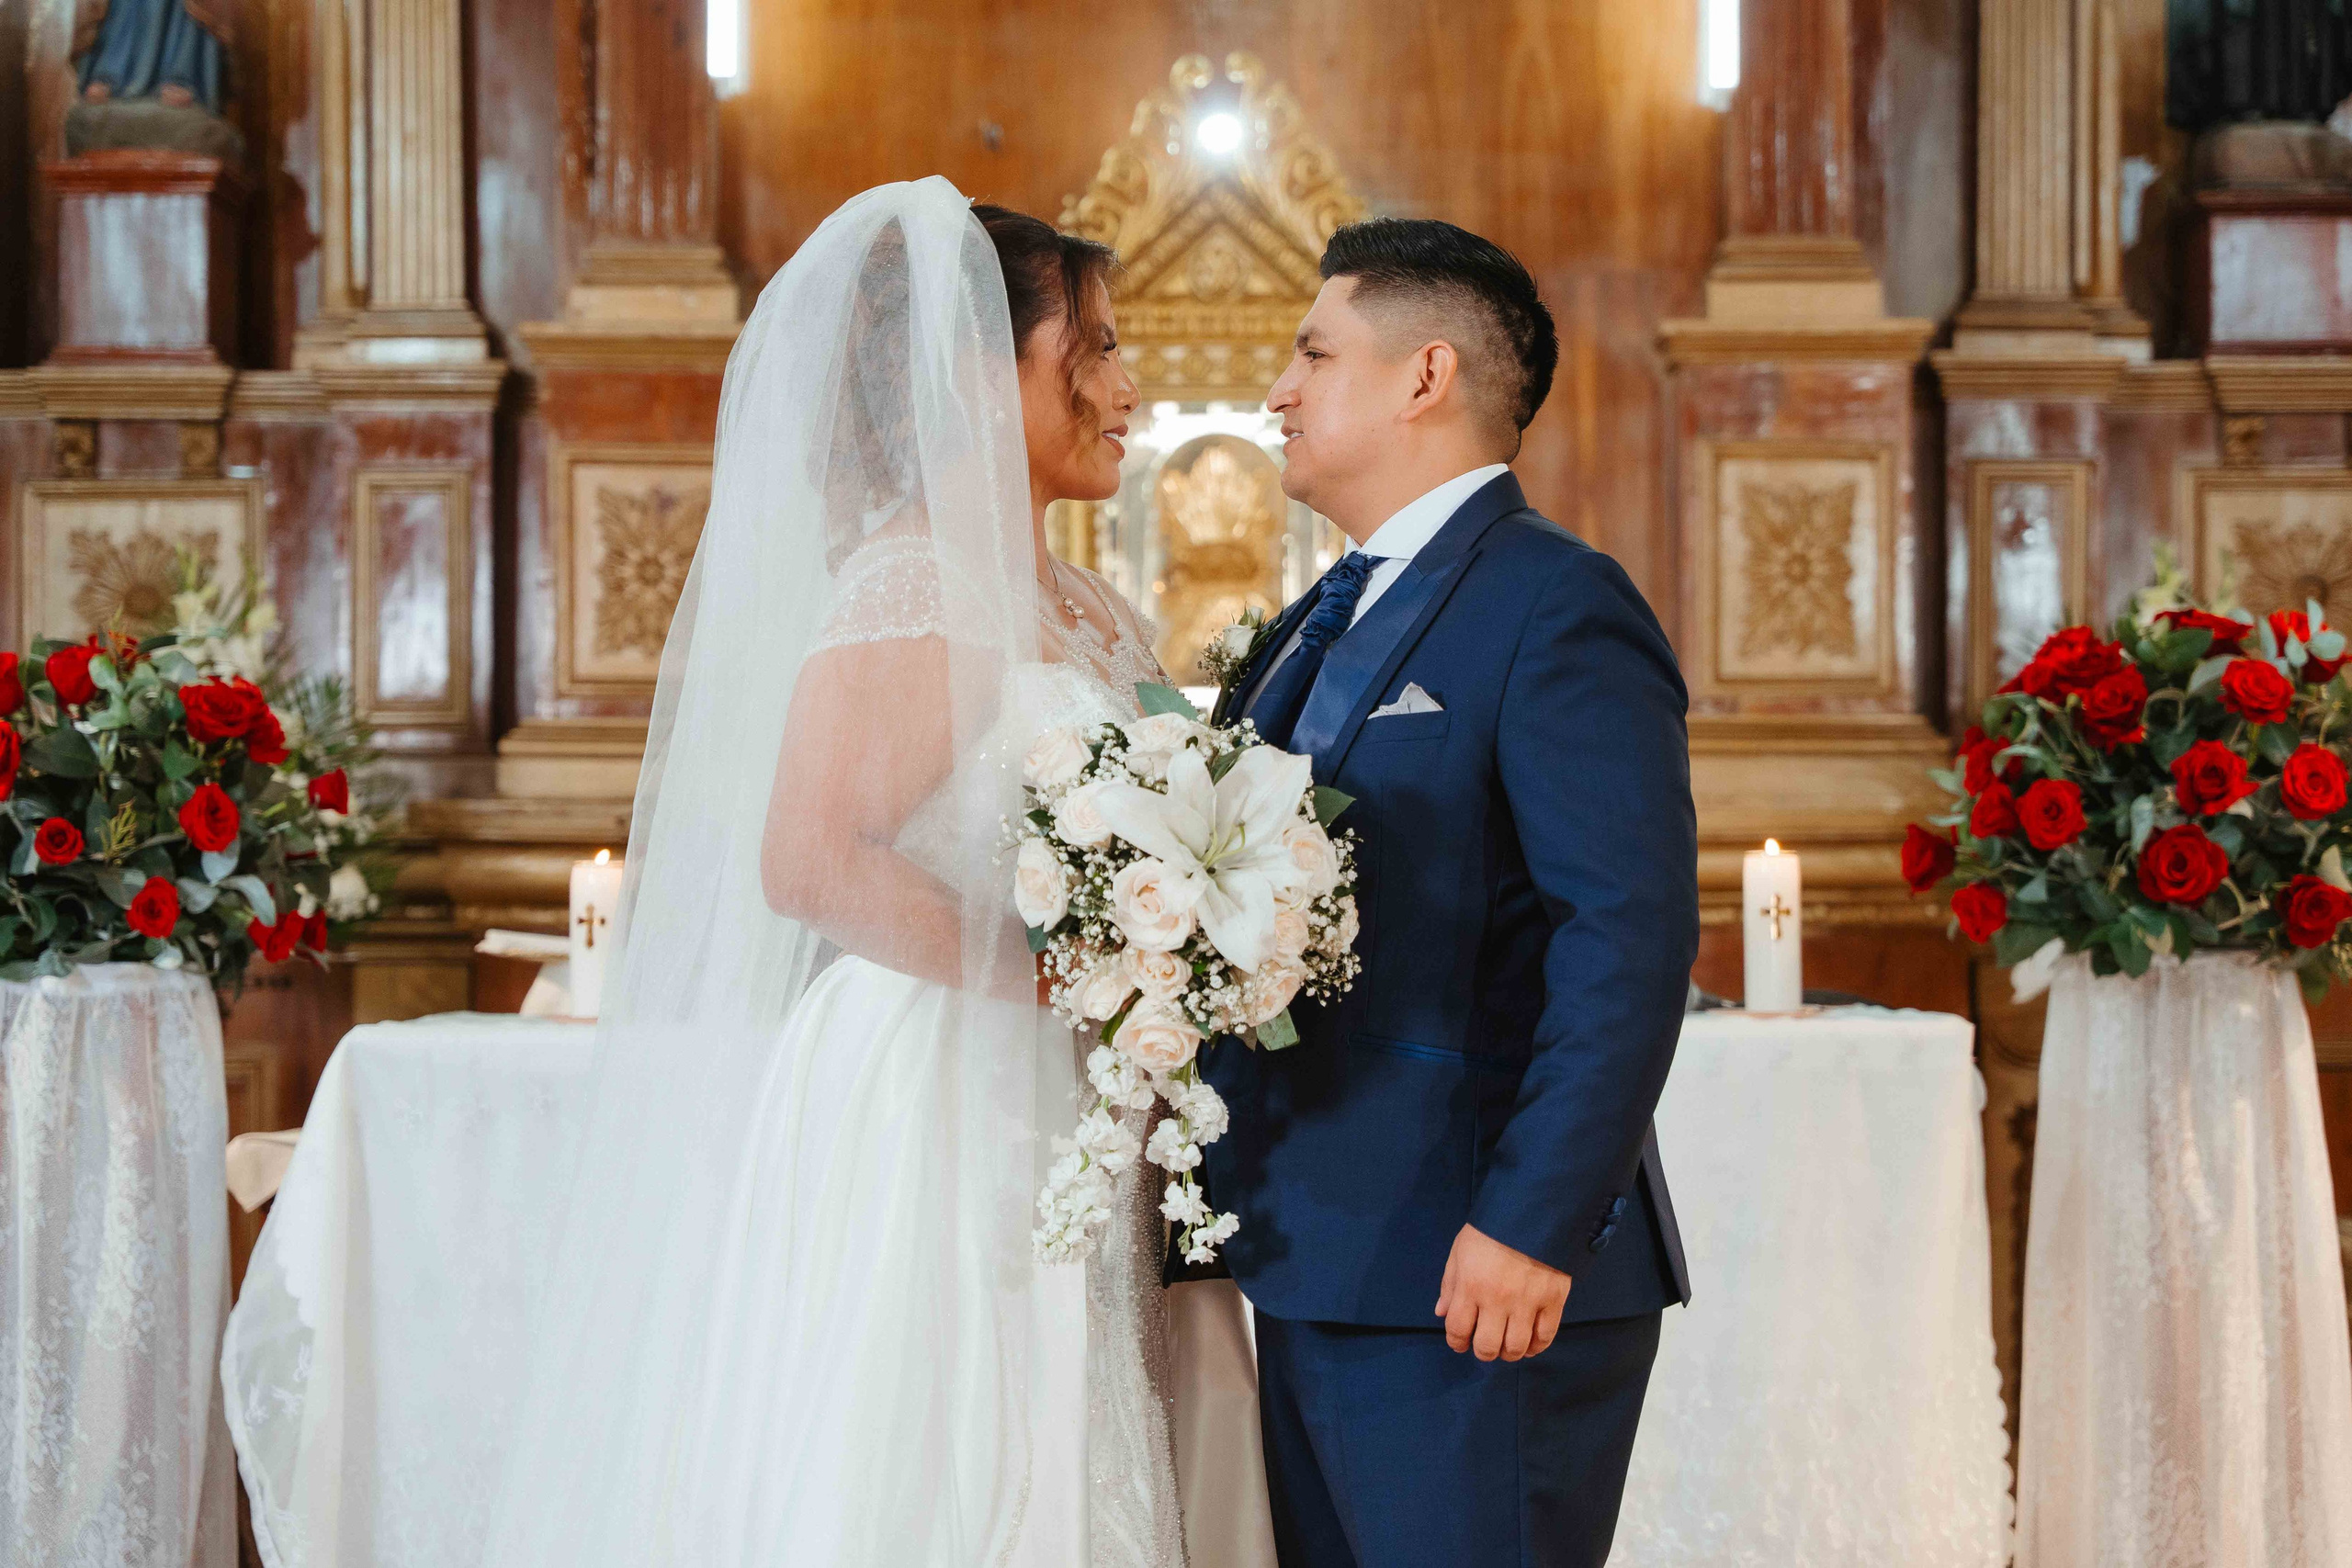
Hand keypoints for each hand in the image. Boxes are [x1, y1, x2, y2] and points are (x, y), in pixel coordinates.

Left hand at [1435, 1224, 1569, 1361]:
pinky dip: (1536, 1347)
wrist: (1533, 1211)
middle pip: (1487, 1346)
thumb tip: (1442, 1314)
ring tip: (1506, 1346)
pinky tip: (1529, 1344)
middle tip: (1485, 1345)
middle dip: (1482, 1352)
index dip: (1456, 1343)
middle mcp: (1497, 1299)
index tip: (1460, 1343)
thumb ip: (1450, 1285)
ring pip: (1516, 1347)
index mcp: (1470, 1285)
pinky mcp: (1553, 1300)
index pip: (1458, 1330)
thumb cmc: (1490, 1230)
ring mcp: (1527, 1302)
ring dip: (1508, 1353)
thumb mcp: (1460, 1251)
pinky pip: (1545, 1336)